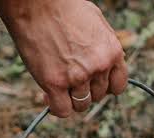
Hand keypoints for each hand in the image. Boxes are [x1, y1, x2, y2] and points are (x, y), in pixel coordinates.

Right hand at [0, 0, 127, 116]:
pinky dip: (55, 107)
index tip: (93, 84)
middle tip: (69, 80)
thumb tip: (103, 65)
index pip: (118, 86)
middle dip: (85, 91)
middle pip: (98, 96)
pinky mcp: (56, 82)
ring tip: (58, 86)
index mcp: (112, 52)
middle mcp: (99, 66)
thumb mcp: (95, 23)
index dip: (105, 87)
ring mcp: (78, 76)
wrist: (36, 3)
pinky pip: (62, 110)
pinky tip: (48, 96)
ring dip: (70, 99)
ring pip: (81, 105)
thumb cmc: (62, 7)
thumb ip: (102, 47)